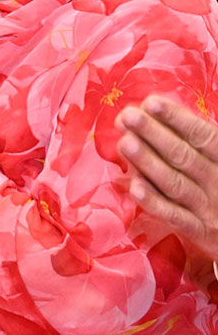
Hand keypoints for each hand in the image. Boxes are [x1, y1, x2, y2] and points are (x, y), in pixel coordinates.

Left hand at [118, 94, 217, 260]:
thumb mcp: (215, 163)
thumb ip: (191, 144)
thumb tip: (151, 116)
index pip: (202, 136)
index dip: (177, 118)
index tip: (150, 102)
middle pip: (185, 157)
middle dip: (155, 135)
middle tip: (128, 116)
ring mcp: (210, 209)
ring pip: (176, 184)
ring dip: (149, 163)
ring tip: (125, 143)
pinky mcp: (201, 232)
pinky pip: (175, 216)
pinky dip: (155, 202)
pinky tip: (134, 187)